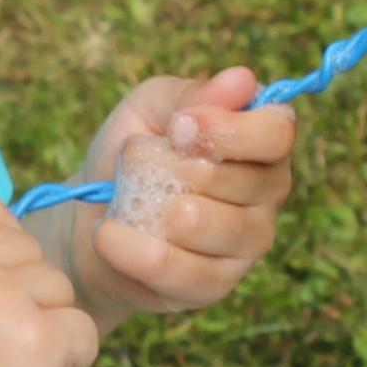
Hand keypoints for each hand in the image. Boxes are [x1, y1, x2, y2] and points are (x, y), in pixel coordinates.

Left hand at [74, 67, 298, 317]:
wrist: (90, 218)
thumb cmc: (130, 157)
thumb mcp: (149, 109)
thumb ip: (190, 95)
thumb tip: (240, 80)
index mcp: (262, 142)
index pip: (277, 132)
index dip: (227, 130)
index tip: (177, 128)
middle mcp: (267, 193)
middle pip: (241, 181)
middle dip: (177, 170)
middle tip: (140, 166)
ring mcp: (246, 244)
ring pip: (213, 225)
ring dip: (156, 210)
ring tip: (127, 202)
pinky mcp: (215, 285)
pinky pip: (183, 271)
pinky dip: (135, 251)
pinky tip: (109, 236)